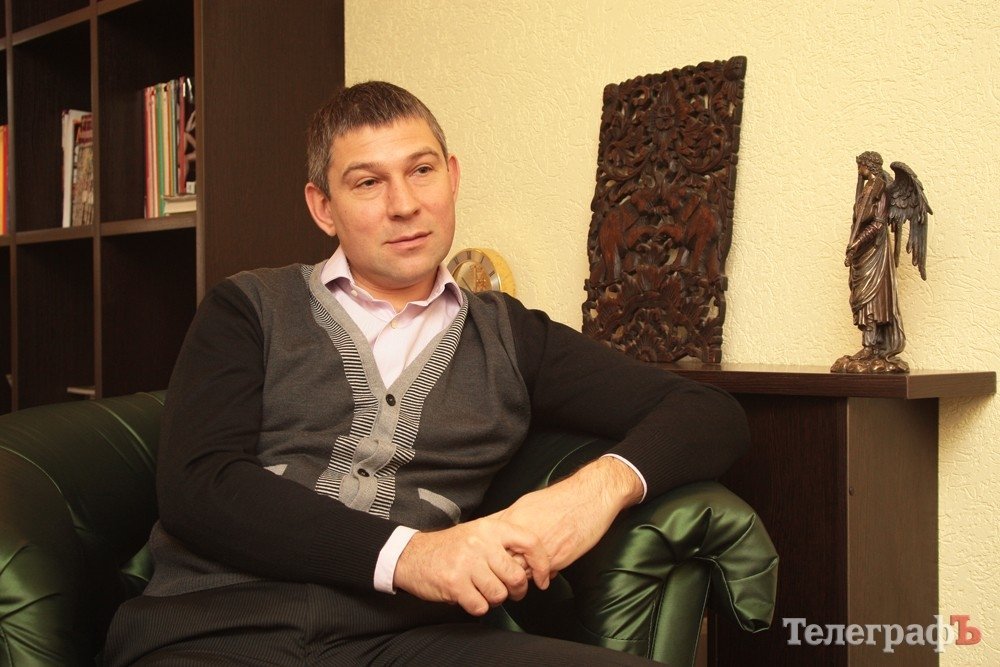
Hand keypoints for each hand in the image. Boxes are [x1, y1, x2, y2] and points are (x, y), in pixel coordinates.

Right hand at [393, 516, 550, 615]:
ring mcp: (467, 563)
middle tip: (512, 591)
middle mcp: (480, 543)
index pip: (530, 543)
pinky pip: (480, 606)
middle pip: (516, 575)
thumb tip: (534, 563)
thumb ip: (504, 544)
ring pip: (499, 594)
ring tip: (485, 591)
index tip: (543, 578)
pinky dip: (478, 607)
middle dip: (517, 590)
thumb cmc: (450, 547)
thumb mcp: (478, 532)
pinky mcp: (454, 583)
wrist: (413, 555)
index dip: (542, 564)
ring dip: (495, 599)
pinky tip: (470, 596)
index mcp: (490, 528)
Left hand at [494, 456, 642, 572]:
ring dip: (521, 576)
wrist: (589, 497)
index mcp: (513, 520)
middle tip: (505, 574)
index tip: (490, 562)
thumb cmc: (561, 498)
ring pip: (519, 572)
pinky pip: (539, 575)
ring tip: (525, 573)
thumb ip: (510, 520)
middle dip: (503, 570)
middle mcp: (522, 535)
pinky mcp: (555, 558)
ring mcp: (538, 548)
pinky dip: (540, 576)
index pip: (490, 546)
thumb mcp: (527, 503)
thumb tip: (497, 529)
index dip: (490, 557)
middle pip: (502, 562)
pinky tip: (544, 570)